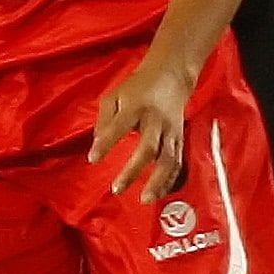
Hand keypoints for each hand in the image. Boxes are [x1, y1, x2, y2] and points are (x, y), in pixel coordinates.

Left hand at [90, 56, 197, 199]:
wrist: (172, 75)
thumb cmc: (139, 87)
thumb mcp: (115, 96)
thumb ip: (105, 120)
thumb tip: (98, 145)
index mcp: (137, 107)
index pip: (120, 126)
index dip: (106, 143)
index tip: (93, 159)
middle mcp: (156, 120)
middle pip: (148, 148)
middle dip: (133, 170)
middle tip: (117, 188)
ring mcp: (171, 131)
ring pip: (168, 159)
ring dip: (158, 182)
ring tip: (145, 199)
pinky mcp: (179, 138)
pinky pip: (177, 162)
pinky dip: (169, 180)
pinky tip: (159, 193)